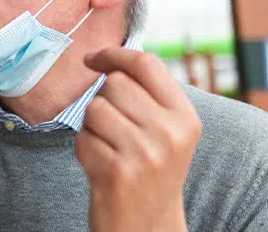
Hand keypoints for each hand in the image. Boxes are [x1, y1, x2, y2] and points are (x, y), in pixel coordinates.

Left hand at [76, 48, 201, 231]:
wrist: (147, 227)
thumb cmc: (149, 171)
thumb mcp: (166, 132)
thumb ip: (147, 96)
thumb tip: (107, 57)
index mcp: (185, 118)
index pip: (147, 64)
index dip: (114, 54)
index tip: (93, 58)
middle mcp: (170, 133)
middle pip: (115, 83)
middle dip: (102, 100)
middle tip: (113, 129)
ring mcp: (144, 154)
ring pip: (94, 109)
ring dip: (91, 126)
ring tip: (109, 148)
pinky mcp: (117, 172)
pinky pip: (82, 138)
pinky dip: (83, 150)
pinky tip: (101, 167)